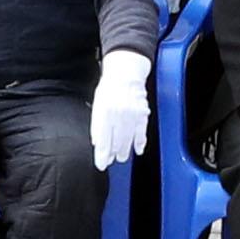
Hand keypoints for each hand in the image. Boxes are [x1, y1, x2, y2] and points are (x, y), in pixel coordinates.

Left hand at [89, 50, 152, 167]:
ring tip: (122, 157)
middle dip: (113, 155)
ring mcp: (132, 115)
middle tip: (111, 161)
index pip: (103, 141)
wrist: (126, 73)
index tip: (101, 164)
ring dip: (125, 151)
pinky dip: (140, 143)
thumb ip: (97, 125)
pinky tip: (138, 149)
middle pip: (116, 143)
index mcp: (105, 113)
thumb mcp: (98, 105)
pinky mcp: (142, 114)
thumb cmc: (109, 89)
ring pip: (128, 140)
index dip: (102, 156)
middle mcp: (118, 115)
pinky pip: (142, 133)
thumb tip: (97, 143)